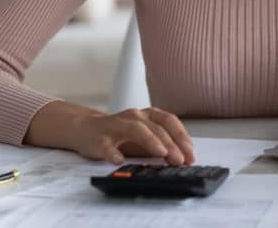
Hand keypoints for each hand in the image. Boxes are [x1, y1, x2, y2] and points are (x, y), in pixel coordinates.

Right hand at [73, 107, 195, 165]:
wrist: (86, 130)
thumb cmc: (119, 136)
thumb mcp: (144, 140)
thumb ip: (160, 147)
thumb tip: (183, 160)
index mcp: (147, 116)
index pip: (169, 122)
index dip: (182, 136)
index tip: (191, 153)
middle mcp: (134, 117)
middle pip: (156, 127)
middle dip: (171, 143)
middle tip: (180, 159)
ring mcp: (117, 125)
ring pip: (136, 129)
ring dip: (150, 141)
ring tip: (161, 153)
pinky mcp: (100, 138)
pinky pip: (106, 144)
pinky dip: (113, 152)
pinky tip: (119, 160)